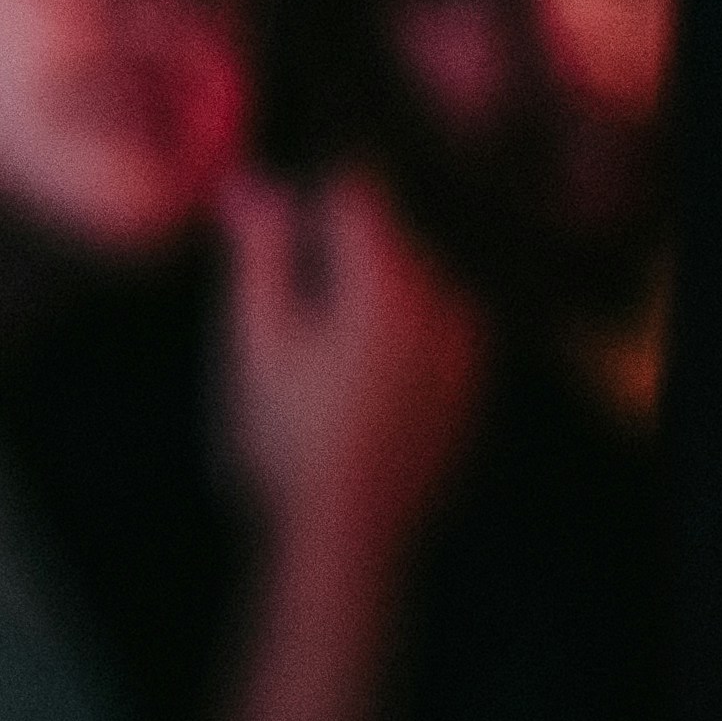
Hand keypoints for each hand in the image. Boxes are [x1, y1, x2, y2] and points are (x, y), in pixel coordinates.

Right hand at [218, 163, 485, 589]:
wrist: (346, 539)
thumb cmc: (285, 441)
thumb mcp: (254, 341)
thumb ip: (258, 254)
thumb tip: (251, 182)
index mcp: (389, 283)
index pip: (354, 190)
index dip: (301, 204)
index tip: (267, 242)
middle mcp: (444, 300)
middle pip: (383, 235)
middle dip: (329, 254)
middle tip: (281, 318)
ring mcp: (466, 343)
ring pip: (406, 280)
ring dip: (361, 295)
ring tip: (315, 363)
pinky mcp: (470, 380)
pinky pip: (428, 324)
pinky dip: (390, 334)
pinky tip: (349, 388)